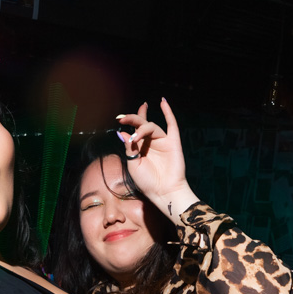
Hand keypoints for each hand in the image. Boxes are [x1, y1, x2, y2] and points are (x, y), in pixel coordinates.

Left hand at [116, 99, 197, 223]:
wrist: (163, 191)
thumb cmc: (147, 182)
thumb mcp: (133, 164)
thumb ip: (129, 148)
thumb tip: (122, 132)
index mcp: (140, 147)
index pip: (134, 129)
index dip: (128, 122)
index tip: (119, 119)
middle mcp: (150, 142)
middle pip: (142, 124)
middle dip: (132, 119)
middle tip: (122, 118)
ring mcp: (162, 142)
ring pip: (152, 127)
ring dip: (142, 128)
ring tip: (136, 137)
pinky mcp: (173, 143)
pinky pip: (172, 125)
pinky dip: (168, 113)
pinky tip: (163, 101)